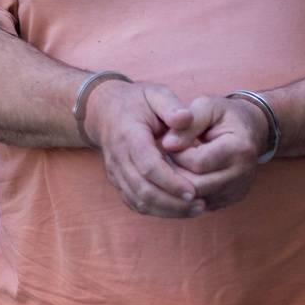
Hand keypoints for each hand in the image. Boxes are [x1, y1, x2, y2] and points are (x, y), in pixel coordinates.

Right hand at [82, 80, 204, 218]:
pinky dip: (157, 211)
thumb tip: (185, 118)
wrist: (104, 111)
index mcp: (128, 135)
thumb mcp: (155, 94)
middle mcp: (118, 157)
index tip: (194, 190)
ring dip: (167, 210)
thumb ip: (171, 105)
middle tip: (201, 204)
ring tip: (196, 208)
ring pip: (139, 200)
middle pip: (143, 189)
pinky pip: (135, 203)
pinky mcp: (118, 181)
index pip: (148, 165)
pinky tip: (179, 209)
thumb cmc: (136, 102)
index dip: (171, 181)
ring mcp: (116, 172)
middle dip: (173, 202)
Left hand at [167, 95, 268, 210]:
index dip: (176, 154)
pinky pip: (202, 204)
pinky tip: (184, 174)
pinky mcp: (231, 199)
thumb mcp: (206, 107)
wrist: (251, 129)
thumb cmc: (224, 115)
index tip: (169, 142)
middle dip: (174, 172)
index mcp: (239, 149)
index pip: (197, 163)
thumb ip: (186, 124)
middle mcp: (242, 174)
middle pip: (196, 186)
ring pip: (197, 199)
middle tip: (165, 157)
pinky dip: (187, 193)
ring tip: (174, 164)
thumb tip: (167, 145)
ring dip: (179, 184)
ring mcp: (238, 189)